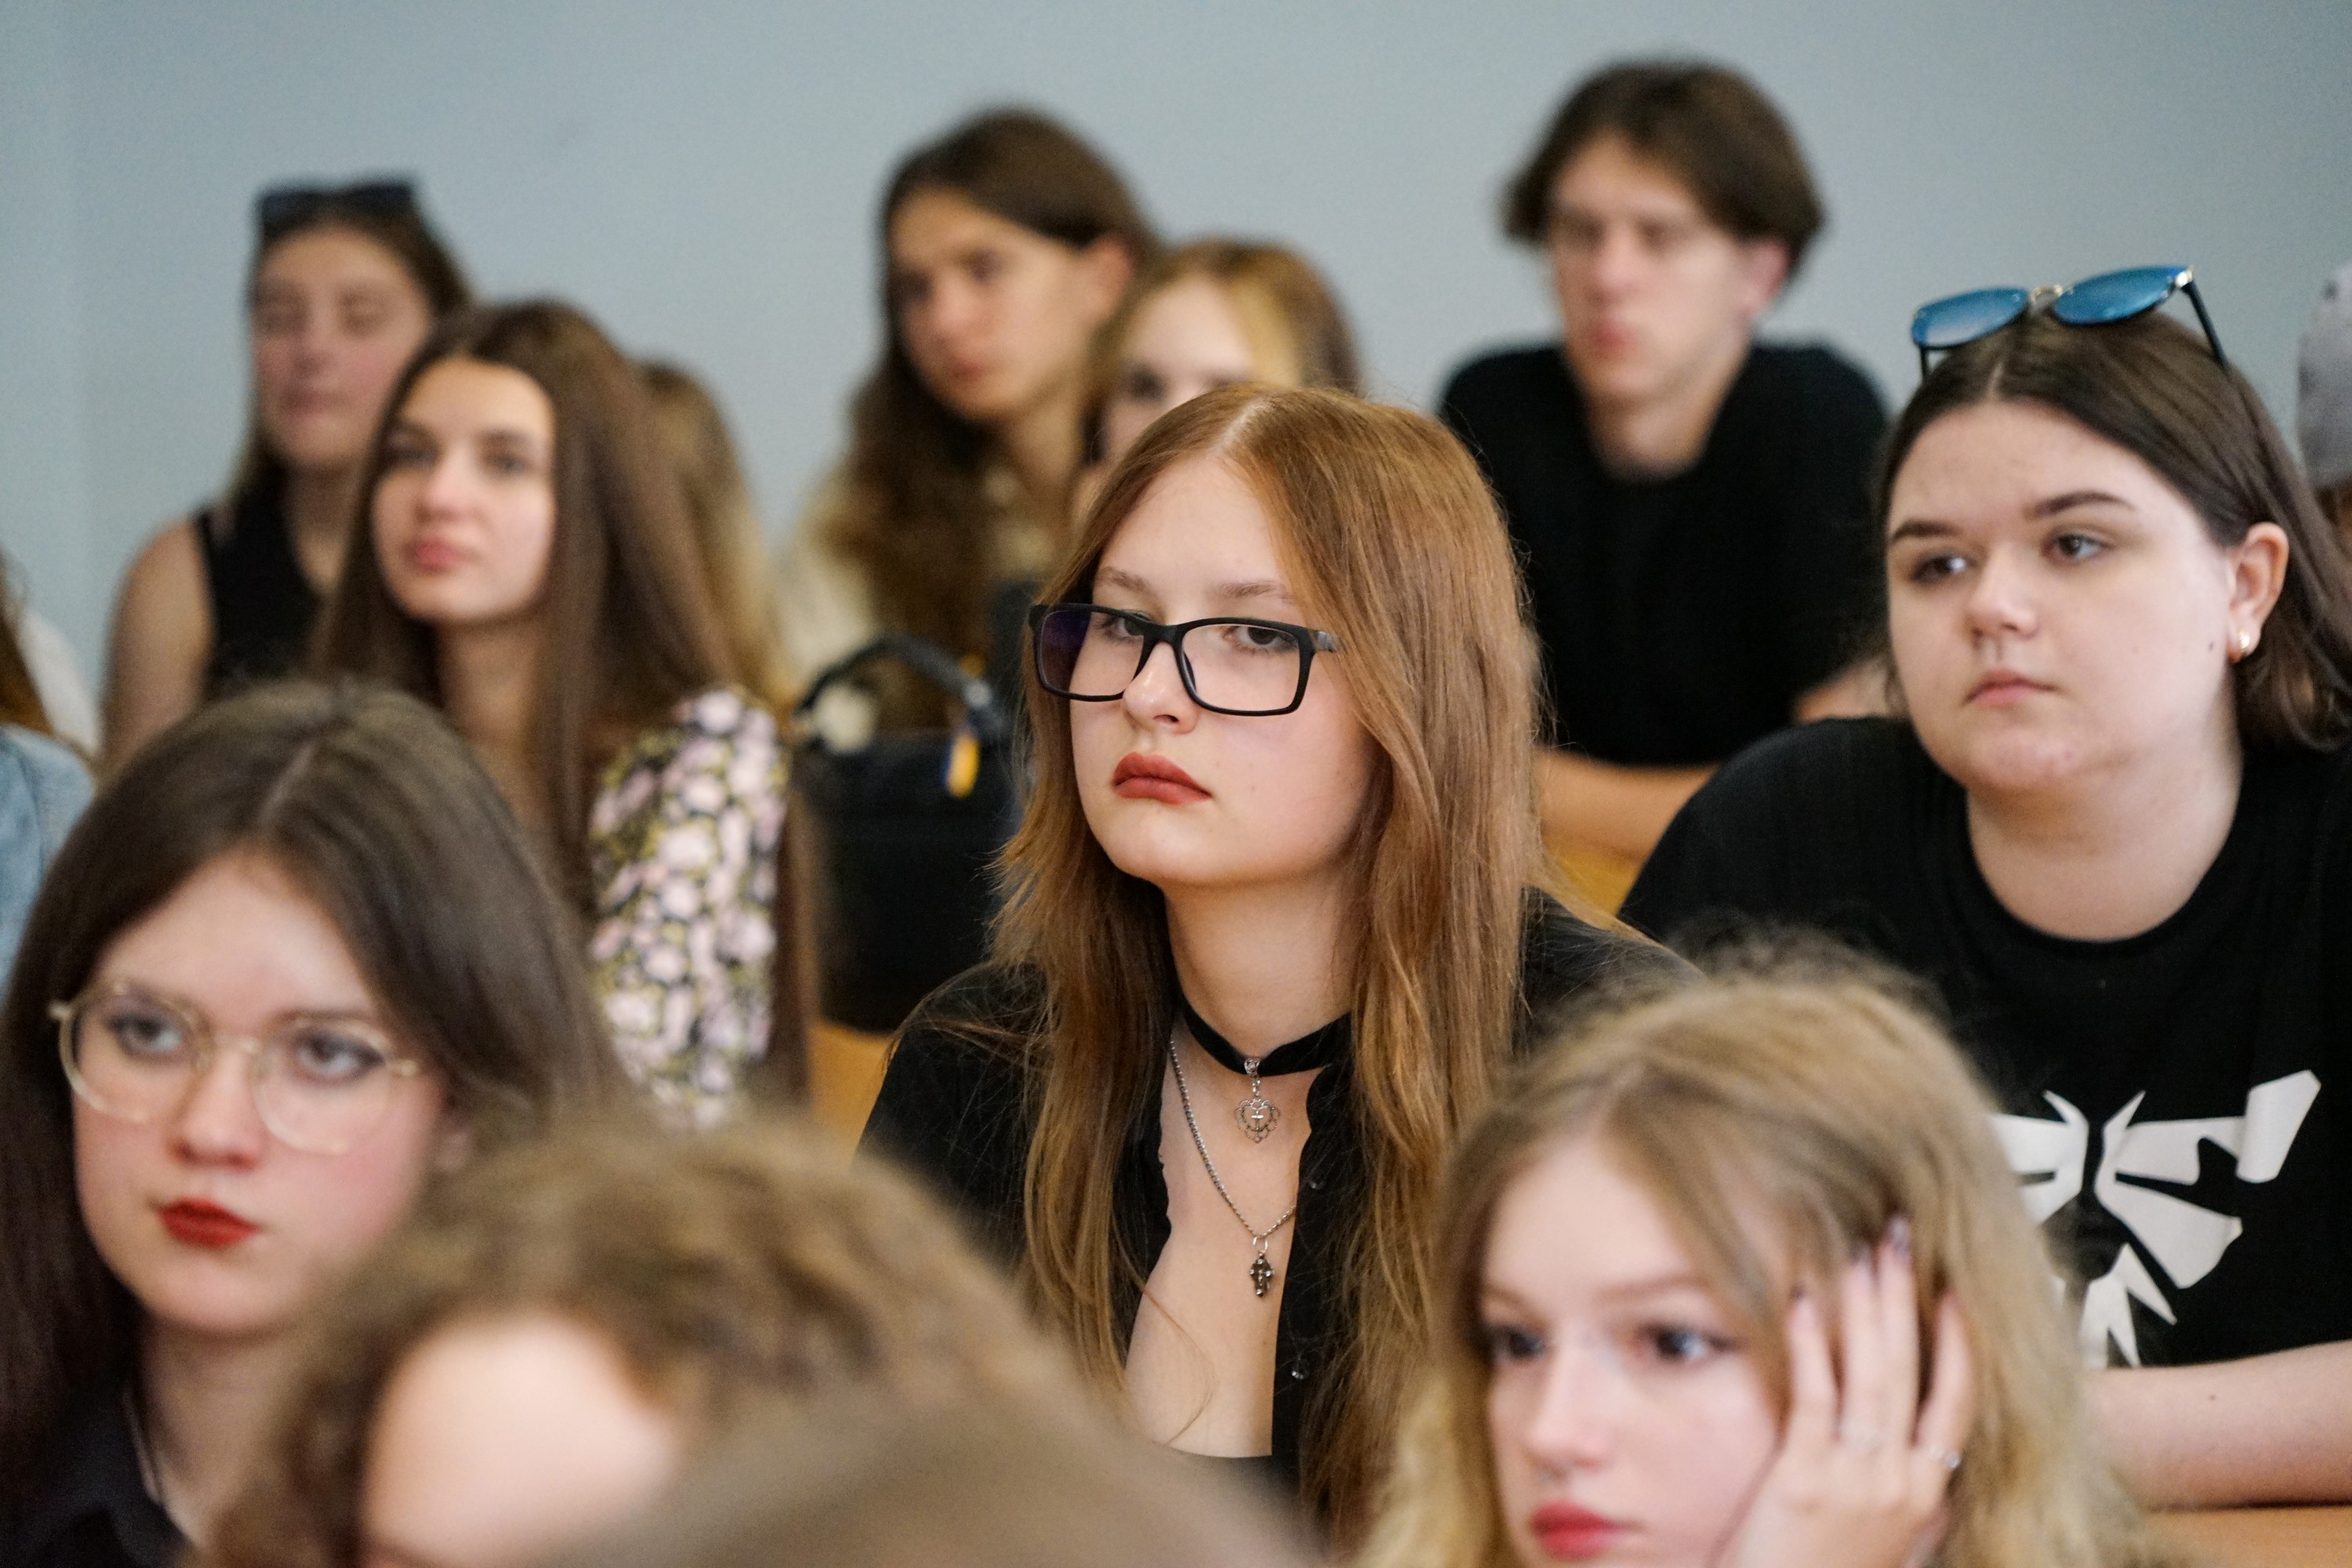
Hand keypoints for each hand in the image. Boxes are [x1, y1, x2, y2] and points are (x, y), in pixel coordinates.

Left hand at [1721, 1227, 1974, 1567]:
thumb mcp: (1892, 1543)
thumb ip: (1917, 1504)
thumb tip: (1936, 1467)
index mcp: (1926, 1495)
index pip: (1956, 1404)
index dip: (1958, 1343)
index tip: (1952, 1291)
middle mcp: (1901, 1484)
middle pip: (1910, 1372)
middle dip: (1902, 1299)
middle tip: (1894, 1238)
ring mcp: (1856, 1481)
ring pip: (1870, 1377)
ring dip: (1862, 1307)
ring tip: (1854, 1251)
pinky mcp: (1805, 1481)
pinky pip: (1813, 1398)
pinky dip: (1808, 1345)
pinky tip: (1800, 1300)